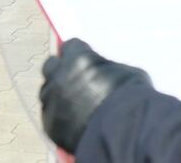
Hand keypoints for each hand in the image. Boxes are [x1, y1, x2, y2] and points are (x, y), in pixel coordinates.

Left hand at [40, 39, 151, 154]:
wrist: (125, 136)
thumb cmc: (132, 100)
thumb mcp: (127, 73)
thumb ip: (108, 68)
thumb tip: (103, 70)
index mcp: (78, 59)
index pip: (70, 46)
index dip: (78, 53)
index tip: (84, 59)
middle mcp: (60, 77)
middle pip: (51, 66)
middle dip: (61, 69)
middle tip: (75, 78)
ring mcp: (52, 101)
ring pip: (47, 91)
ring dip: (58, 93)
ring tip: (74, 103)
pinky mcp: (50, 125)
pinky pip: (50, 115)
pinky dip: (59, 116)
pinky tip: (73, 121)